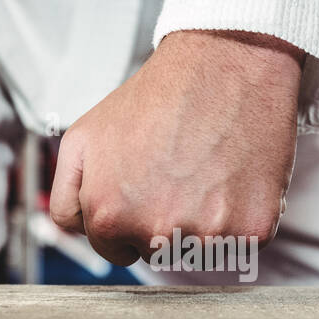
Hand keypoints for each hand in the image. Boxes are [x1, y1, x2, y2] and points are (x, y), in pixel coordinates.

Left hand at [49, 29, 303, 265]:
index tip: (146, 188)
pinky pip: (243, 244)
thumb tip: (75, 232)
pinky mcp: (252, 230)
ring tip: (206, 172)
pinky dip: (241, 217)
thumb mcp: (83, 137)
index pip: (115, 252)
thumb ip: (67, 196)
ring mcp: (207, 234)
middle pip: (157, 255)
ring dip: (203, 224)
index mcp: (110, 215)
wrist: (224, 64)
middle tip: (178, 172)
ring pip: (200, 252)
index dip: (129, 219)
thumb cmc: (157, 96)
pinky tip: (233, 177)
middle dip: (164, 223)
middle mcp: (157, 232)